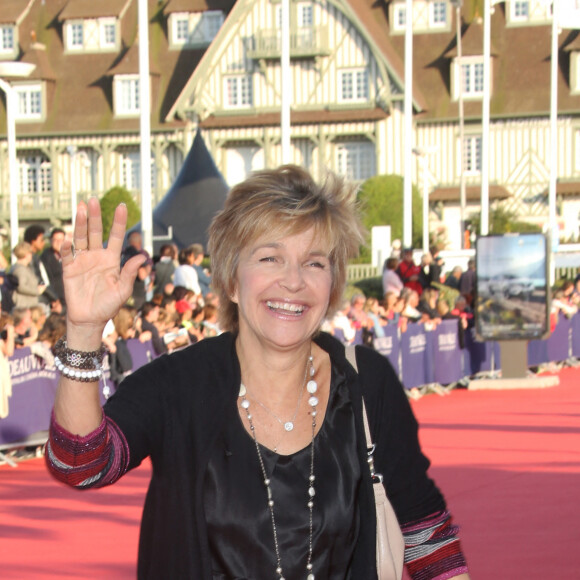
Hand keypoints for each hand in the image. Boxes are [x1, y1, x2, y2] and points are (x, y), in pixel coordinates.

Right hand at [61, 198, 144, 334]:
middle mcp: (96, 256)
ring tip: (80, 208)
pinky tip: (68, 240)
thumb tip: (141, 258)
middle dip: (94, 216)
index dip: (118, 222)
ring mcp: (82, 261)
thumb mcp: (123, 290)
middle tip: (92, 200)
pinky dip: (67, 247)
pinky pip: (67, 255)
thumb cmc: (108, 305)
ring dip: (80, 224)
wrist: (90, 319)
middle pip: (95, 232)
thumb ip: (129, 273)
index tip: (121, 206)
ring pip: (81, 238)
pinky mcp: (69, 269)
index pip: (115, 236)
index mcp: (111, 259)